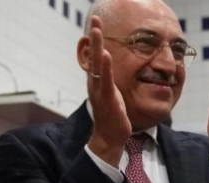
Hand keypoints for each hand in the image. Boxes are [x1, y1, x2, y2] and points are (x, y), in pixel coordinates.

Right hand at [81, 15, 129, 165]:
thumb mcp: (113, 94)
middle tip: (95, 19)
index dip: (96, 40)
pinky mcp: (106, 98)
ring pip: (97, 65)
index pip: (96, 56)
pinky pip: (105, 80)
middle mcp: (95, 83)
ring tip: (96, 30)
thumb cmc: (113, 116)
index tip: (97, 23)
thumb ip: (111, 81)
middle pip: (93, 56)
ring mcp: (99, 90)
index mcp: (98, 81)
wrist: (110, 137)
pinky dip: (105, 67)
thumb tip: (114, 70)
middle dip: (94, 37)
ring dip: (96, 46)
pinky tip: (105, 54)